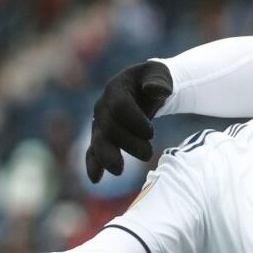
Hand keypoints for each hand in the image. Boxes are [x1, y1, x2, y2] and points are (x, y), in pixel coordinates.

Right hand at [85, 61, 173, 181]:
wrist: (145, 89)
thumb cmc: (155, 81)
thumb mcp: (159, 74)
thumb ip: (159, 80)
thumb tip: (156, 89)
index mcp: (116, 88)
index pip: (120, 106)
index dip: (134, 121)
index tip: (151, 133)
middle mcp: (103, 106)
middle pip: (109, 127)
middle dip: (127, 143)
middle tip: (148, 154)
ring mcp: (100, 122)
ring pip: (98, 141)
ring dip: (108, 157)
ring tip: (120, 171)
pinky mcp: (102, 136)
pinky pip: (93, 151)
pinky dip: (93, 164)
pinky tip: (96, 179)